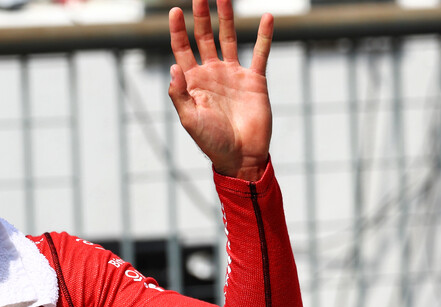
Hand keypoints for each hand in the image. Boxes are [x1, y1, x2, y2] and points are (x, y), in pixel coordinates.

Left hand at [167, 0, 273, 180]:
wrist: (241, 158)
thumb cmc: (212, 142)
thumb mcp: (189, 120)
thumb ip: (179, 94)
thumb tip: (173, 66)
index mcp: (193, 82)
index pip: (183, 49)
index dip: (178, 30)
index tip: (175, 11)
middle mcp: (212, 73)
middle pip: (204, 36)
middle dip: (201, 15)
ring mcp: (233, 74)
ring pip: (228, 38)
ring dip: (226, 17)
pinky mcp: (255, 80)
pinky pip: (260, 53)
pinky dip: (264, 35)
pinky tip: (267, 17)